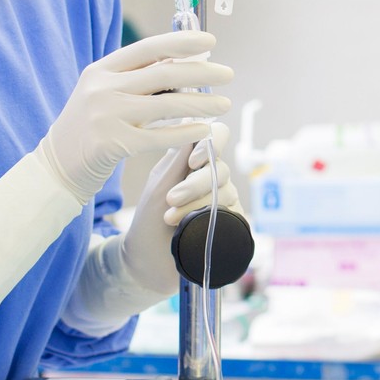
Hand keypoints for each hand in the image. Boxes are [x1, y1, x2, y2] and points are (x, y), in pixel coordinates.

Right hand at [35, 31, 232, 203]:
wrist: (56, 167)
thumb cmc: (90, 127)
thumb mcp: (105, 93)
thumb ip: (138, 77)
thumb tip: (183, 59)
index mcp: (101, 70)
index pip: (148, 48)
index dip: (182, 42)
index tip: (210, 42)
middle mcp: (102, 88)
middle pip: (163, 74)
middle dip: (201, 72)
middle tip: (228, 74)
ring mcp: (106, 115)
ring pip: (167, 105)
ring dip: (201, 104)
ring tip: (225, 104)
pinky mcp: (112, 144)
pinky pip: (159, 136)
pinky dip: (186, 132)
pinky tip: (206, 131)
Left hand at [121, 123, 241, 295]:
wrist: (146, 262)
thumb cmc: (148, 220)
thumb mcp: (160, 185)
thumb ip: (179, 156)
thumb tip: (193, 117)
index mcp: (193, 160)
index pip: (217, 136)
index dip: (212, 143)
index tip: (193, 160)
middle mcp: (211, 177)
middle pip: (221, 168)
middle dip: (196, 184)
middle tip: (172, 198)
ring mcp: (221, 201)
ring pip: (227, 191)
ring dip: (197, 204)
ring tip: (171, 217)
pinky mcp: (228, 224)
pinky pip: (234, 214)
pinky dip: (211, 219)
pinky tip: (192, 226)